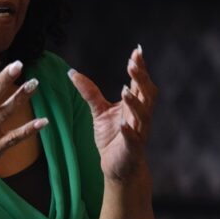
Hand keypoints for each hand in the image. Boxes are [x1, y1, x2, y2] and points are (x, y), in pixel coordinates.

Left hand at [69, 45, 156, 181]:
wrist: (117, 167)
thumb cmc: (112, 137)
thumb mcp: (99, 111)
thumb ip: (90, 92)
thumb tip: (72, 72)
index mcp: (134, 106)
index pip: (140, 83)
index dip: (140, 69)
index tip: (137, 52)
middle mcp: (140, 117)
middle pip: (147, 94)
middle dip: (141, 79)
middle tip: (133, 64)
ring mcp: (138, 132)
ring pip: (143, 115)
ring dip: (135, 102)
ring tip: (125, 89)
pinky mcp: (133, 149)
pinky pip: (134, 139)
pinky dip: (130, 131)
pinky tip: (124, 124)